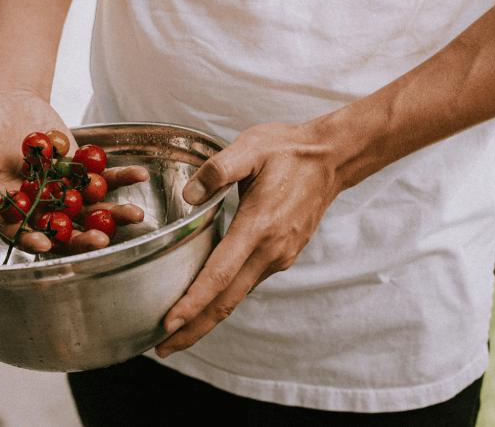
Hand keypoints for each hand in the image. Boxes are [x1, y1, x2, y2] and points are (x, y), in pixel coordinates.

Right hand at [0, 89, 147, 254]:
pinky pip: (102, 176)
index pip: (16, 228)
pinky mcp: (78, 167)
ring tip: (135, 216)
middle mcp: (34, 202)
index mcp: (2, 203)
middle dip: (81, 237)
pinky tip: (139, 175)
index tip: (46, 243)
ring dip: (112, 214)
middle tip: (101, 242)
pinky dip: (120, 177)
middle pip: (60, 228)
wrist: (4, 100)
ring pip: (88, 208)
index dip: (30, 237)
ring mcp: (59, 187)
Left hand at [155, 120, 344, 356]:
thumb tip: (188, 196)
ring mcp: (280, 256)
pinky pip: (248, 283)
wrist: (332, 158)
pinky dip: (224, 298)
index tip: (169, 323)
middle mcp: (271, 250)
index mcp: (258, 226)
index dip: (193, 302)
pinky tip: (207, 301)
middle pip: (227, 301)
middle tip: (162, 347)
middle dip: (193, 328)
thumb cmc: (288, 150)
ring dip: (207, 317)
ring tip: (177, 332)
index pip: (220, 274)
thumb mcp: (250, 147)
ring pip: (237, 296)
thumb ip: (217, 169)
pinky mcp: (283, 255)